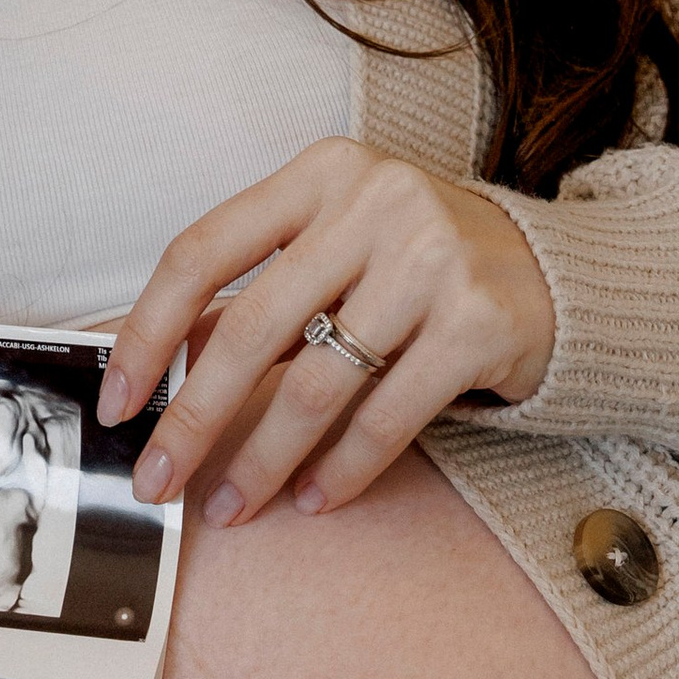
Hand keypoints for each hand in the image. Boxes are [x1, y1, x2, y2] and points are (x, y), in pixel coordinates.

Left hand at [98, 140, 556, 524]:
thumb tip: (153, 365)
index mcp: (320, 174)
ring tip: (232, 504)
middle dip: (193, 418)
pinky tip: (312, 497)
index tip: (118, 400)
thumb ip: (258, 291)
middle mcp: (374, 203)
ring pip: (317, 383)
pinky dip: (341, 468)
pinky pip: (387, 416)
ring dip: (263, 458)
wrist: (560, 276)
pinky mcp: (479, 322)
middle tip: (157, 480)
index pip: (203, 250)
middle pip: (252, 328)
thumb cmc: (420, 264)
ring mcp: (432, 259)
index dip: (149, 331)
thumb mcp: (336, 247)